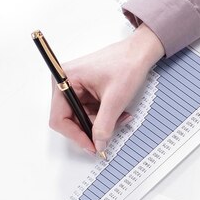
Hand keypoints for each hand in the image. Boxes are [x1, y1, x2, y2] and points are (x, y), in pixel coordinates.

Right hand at [50, 24, 164, 154]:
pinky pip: (90, 111)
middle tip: (107, 137)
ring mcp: (76, 87)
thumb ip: (104, 125)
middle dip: (91, 129)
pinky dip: (104, 116)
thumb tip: (98, 144)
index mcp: (65, 79)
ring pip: (82, 117)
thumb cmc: (126, 64)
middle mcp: (66, 83)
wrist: (140, 53)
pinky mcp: (86, 90)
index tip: (91, 146)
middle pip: (70, 119)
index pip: (59, 118)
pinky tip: (118, 113)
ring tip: (120, 118)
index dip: (75, 135)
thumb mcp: (115, 99)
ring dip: (101, 123)